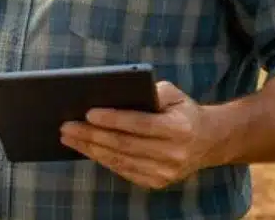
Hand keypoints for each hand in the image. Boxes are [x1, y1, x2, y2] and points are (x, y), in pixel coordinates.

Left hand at [59, 81, 222, 189]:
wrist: (207, 141)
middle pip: (124, 144)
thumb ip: (149, 90)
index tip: (88, 112)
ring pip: (119, 160)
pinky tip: (85, 149)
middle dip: (91, 135)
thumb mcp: (172, 94)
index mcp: (179, 129)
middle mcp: (173, 154)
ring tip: (69, 137)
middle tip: (67, 125)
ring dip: (90, 149)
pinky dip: (102, 159)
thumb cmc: (181, 111)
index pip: (139, 124)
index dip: (112, 119)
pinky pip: (123, 170)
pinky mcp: (156, 182)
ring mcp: (165, 172)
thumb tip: (115, 91)